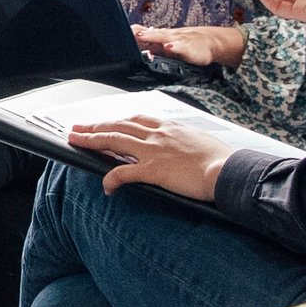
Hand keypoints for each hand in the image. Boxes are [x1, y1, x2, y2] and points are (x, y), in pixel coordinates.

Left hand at [67, 106, 245, 202]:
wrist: (229, 170)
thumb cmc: (221, 159)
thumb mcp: (200, 140)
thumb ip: (184, 140)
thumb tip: (181, 146)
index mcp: (170, 126)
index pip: (136, 120)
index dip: (117, 121)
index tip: (107, 122)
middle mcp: (158, 134)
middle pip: (118, 126)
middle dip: (96, 126)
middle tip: (78, 127)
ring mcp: (153, 151)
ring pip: (113, 140)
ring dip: (91, 140)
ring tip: (76, 141)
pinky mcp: (153, 170)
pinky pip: (123, 173)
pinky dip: (110, 179)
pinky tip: (106, 186)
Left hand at [134, 24, 248, 69]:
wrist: (209, 42)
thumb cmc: (184, 42)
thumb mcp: (165, 40)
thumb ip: (148, 40)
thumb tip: (130, 38)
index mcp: (159, 36)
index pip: (142, 33)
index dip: (130, 34)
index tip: (117, 32)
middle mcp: (166, 36)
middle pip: (150, 34)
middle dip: (138, 34)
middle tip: (126, 33)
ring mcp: (178, 41)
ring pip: (164, 38)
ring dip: (152, 37)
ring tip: (141, 36)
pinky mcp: (189, 49)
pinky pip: (182, 48)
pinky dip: (175, 47)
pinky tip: (169, 47)